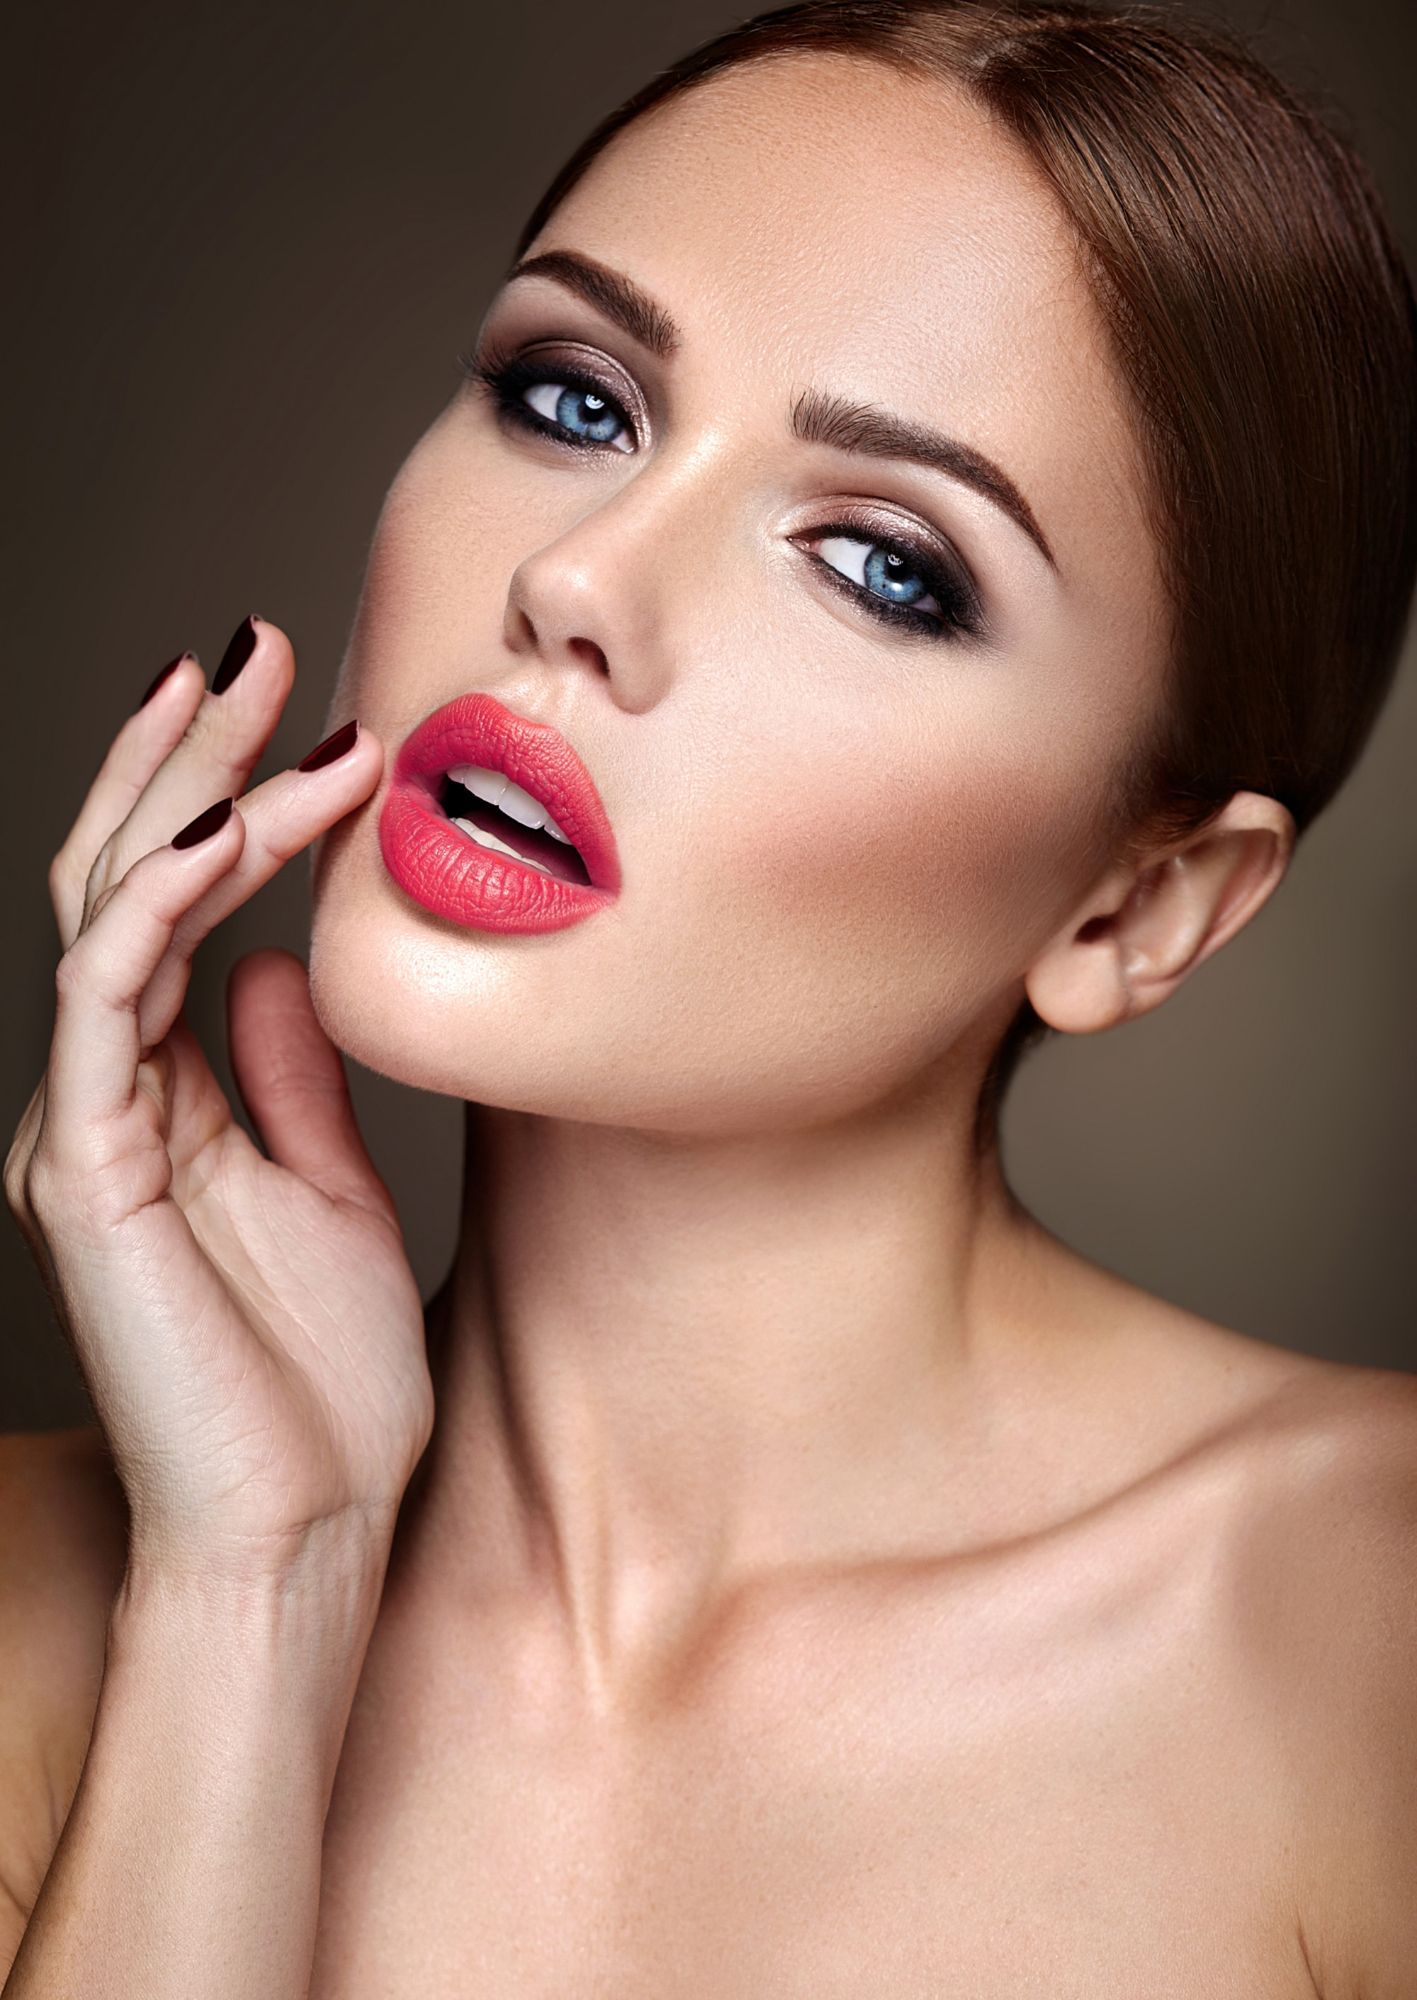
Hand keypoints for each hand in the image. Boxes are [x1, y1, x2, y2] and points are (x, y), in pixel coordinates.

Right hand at [5, 619, 433, 1585]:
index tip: (305, 709)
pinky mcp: (85, 1170)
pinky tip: (228, 828)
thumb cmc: (321, 1387)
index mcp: (165, 1098)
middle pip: (122, 880)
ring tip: (260, 696)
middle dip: (182, 753)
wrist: (304, 1532)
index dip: (221, 797)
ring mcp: (87, 1128)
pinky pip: (108, 1000)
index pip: (171, 909)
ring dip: (183, 793)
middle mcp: (110, 1096)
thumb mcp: (330, 1194)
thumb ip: (290, 1080)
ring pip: (106, 911)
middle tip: (254, 641)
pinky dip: (162, 901)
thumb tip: (271, 970)